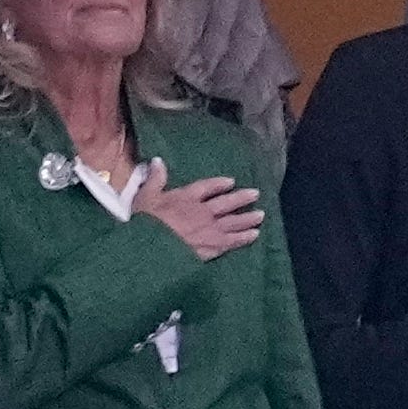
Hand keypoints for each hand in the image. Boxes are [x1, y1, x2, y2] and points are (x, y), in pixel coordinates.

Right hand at [132, 160, 264, 260]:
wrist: (151, 247)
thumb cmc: (146, 222)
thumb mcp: (146, 196)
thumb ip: (155, 179)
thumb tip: (157, 160)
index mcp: (187, 197)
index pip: (207, 187)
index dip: (219, 184)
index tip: (231, 182)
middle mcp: (203, 211)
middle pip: (226, 203)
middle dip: (241, 198)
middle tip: (256, 194)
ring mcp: (210, 230)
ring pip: (234, 222)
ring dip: (248, 218)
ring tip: (261, 215)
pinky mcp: (213, 247)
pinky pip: (233, 241)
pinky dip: (244, 238)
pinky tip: (255, 235)